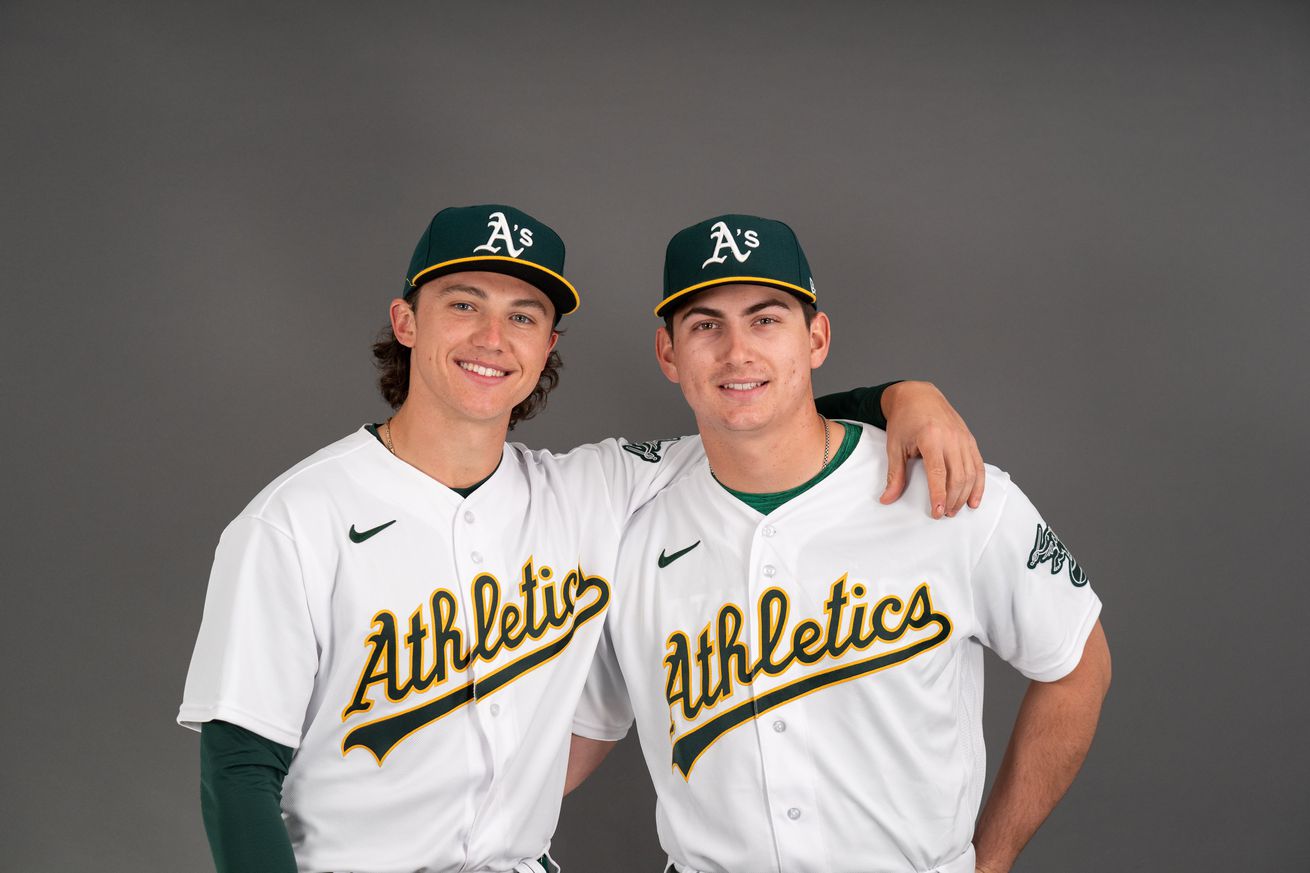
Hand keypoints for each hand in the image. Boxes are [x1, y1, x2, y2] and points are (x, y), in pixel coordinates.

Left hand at [879, 381, 983, 517]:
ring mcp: (963, 438)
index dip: (939, 495)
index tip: (937, 513)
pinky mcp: (969, 439)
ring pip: (971, 473)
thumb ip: (894, 474)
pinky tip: (973, 500)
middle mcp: (951, 437)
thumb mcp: (894, 446)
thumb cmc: (904, 420)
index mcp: (931, 437)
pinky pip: (978, 465)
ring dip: (965, 495)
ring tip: (954, 509)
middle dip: (952, 499)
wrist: (918, 395)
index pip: (939, 473)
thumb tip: (887, 499)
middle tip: (944, 514)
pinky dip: (978, 484)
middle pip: (958, 476)